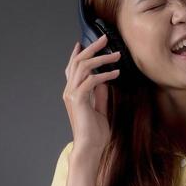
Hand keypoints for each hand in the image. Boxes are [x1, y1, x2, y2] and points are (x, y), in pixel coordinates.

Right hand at [63, 34, 120, 152]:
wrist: (90, 147)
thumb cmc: (95, 133)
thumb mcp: (99, 109)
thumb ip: (99, 95)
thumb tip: (104, 82)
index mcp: (72, 93)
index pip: (72, 68)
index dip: (76, 54)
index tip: (82, 42)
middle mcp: (69, 91)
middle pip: (78, 62)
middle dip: (91, 48)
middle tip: (104, 38)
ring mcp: (72, 94)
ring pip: (83, 67)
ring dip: (101, 58)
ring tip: (116, 55)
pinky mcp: (78, 99)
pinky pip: (92, 80)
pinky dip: (105, 75)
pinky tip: (116, 74)